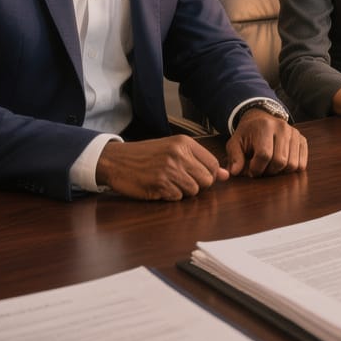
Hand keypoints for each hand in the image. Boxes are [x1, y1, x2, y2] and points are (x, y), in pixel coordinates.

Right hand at [96, 135, 226, 200]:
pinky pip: (177, 198)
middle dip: (197, 185)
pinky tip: (159, 188)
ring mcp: (169, 170)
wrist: (116, 160)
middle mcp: (179, 155)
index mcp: (184, 143)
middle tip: (180, 180)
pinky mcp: (159, 184)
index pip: (213, 164)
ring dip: (183, 192)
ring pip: (193, 191)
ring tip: (168, 183)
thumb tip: (225, 175)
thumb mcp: (173, 149)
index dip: (208, 174)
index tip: (196, 175)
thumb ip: (199, 160)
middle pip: (206, 180)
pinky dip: (170, 196)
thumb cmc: (146, 155)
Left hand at [227, 110, 307, 176]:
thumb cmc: (247, 134)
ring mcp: (294, 133)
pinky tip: (281, 166)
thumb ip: (234, 157)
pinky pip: (302, 163)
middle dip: (268, 172)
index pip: (264, 155)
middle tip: (261, 170)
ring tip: (270, 167)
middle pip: (280, 161)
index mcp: (264, 126)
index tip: (251, 171)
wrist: (261, 120)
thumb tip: (235, 171)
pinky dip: (291, 170)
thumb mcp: (235, 143)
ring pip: (292, 164)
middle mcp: (282, 127)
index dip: (256, 168)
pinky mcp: (302, 140)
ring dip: (280, 172)